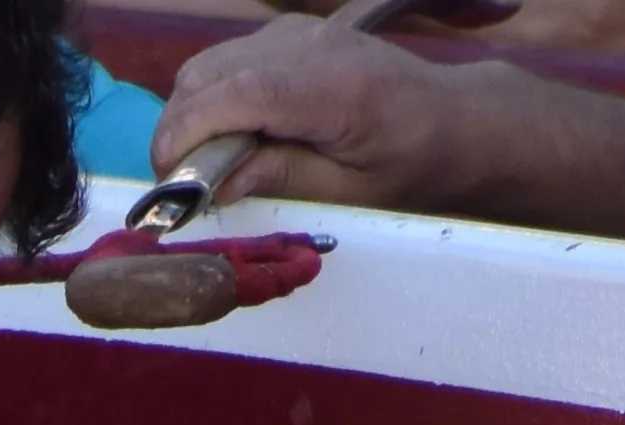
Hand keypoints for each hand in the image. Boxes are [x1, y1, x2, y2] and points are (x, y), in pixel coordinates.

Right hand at [154, 15, 624, 231]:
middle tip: (190, 185)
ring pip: (208, 66)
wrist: (455, 122)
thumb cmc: (412, 165)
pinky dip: (215, 99)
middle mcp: (309, 47)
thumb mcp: (350, 191)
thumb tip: (211, 183)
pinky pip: (229, 61)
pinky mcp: (292, 36)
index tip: (168, 183)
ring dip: (195, 116)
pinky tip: (239, 136)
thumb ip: (279, 177)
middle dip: (180, 131)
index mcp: (329, 89)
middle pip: (204, 75)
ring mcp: (299, 34)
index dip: (183, 137)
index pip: (227, 95)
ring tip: (217, 164)